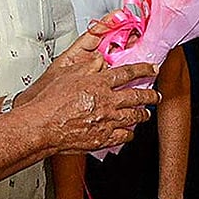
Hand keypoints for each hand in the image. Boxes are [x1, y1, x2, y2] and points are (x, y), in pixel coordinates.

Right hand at [15, 43, 158, 151]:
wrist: (42, 127)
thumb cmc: (49, 102)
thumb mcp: (67, 75)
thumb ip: (87, 67)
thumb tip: (99, 60)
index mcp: (99, 84)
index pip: (127, 73)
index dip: (143, 69)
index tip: (152, 69)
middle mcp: (107, 102)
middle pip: (136, 96)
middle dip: (150, 95)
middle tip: (156, 95)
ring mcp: (106, 121)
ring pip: (133, 117)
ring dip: (142, 114)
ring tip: (145, 113)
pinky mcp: (102, 138)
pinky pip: (123, 135)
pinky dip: (129, 132)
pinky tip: (129, 131)